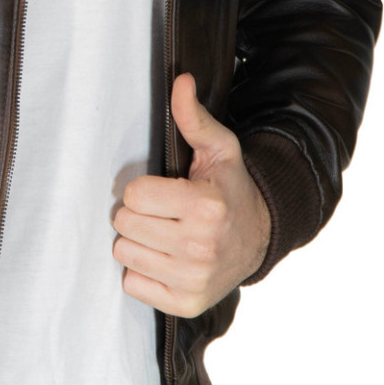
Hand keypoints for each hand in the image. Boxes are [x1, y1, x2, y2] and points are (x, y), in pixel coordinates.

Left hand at [112, 72, 272, 316]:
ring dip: (138, 242)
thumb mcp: (218, 149)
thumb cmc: (229, 189)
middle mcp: (200, 246)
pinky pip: (133, 284)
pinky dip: (143, 272)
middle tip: (162, 213)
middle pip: (124, 225)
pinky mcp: (186, 303)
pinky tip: (165, 259)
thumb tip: (181, 81)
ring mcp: (193, 279)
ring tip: (163, 234)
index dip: (144, 190)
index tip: (164, 190)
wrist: (259, 237)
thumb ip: (193, 118)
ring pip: (125, 254)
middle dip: (138, 215)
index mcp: (206, 206)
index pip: (134, 196)